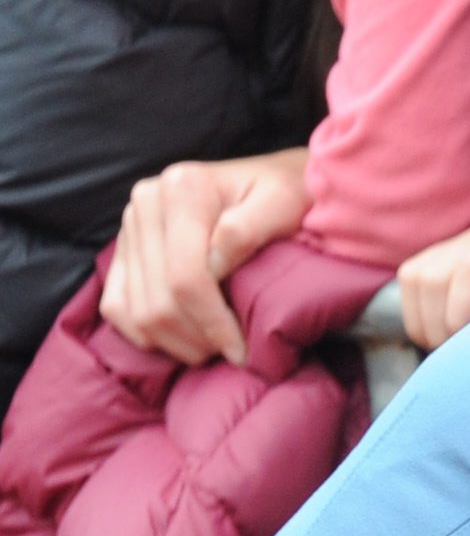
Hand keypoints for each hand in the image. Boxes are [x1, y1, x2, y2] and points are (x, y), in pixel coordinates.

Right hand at [99, 147, 310, 365]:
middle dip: (197, 338)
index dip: (213, 322)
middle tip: (232, 353)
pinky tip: (184, 339)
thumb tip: (214, 263)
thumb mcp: (284, 202)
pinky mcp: (122, 249)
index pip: (186, 276)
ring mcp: (128, 226)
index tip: (242, 350)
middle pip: (158, 299)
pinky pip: (116, 305)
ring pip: (134, 309)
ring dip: (174, 341)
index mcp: (183, 187)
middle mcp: (145, 203)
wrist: (271, 182)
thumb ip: (249, 228)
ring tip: (212, 348)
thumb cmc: (287, 194)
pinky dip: (146, 333)